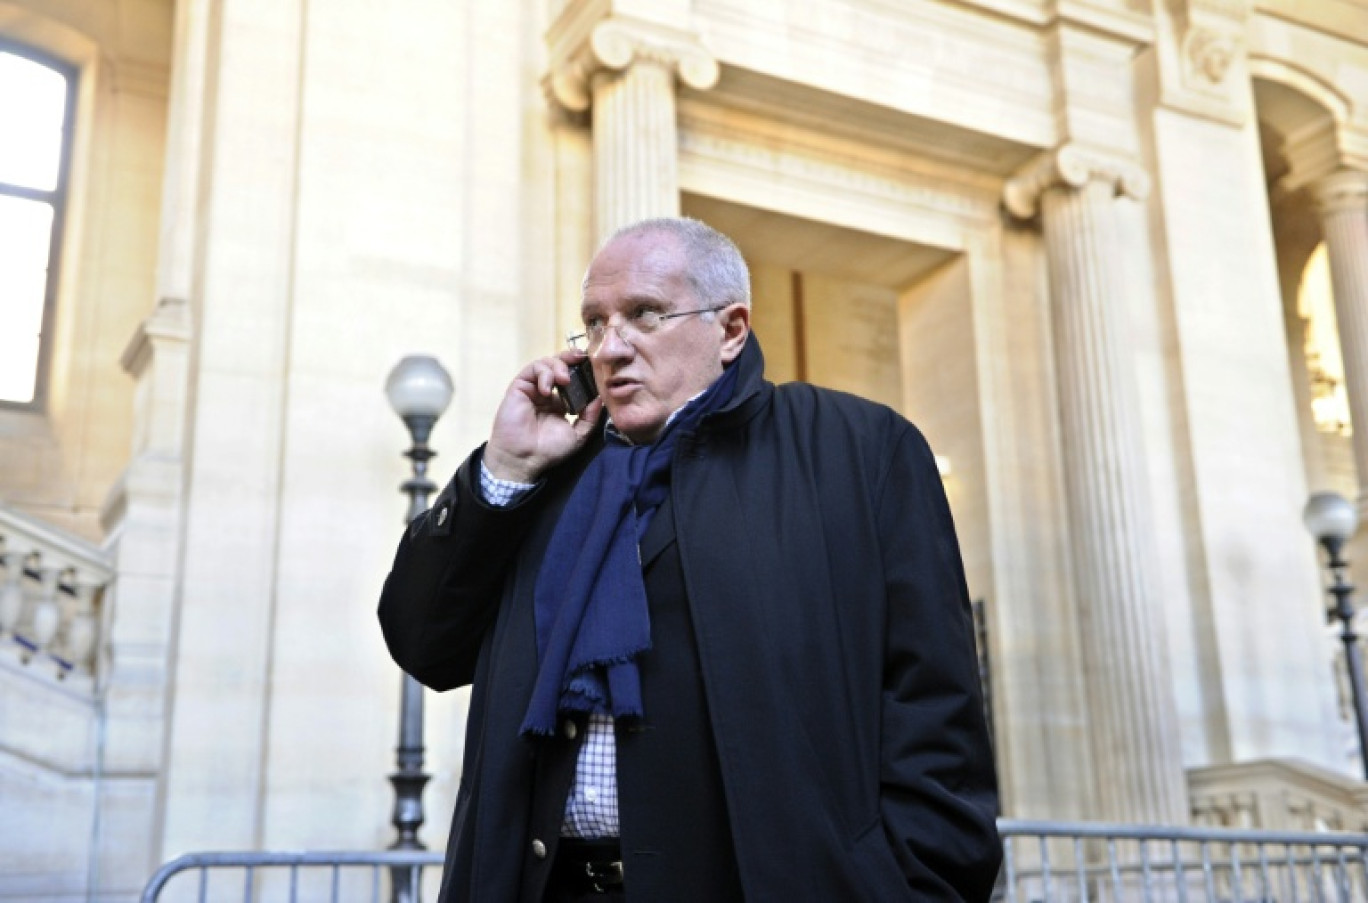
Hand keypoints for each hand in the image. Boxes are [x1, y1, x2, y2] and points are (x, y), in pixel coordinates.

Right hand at [483, 350, 602, 483]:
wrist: (524, 458)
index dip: (581, 370)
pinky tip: (547, 388)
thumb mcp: (578, 435)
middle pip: (558, 366)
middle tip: (581, 358)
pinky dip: (543, 374)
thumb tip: (600, 398)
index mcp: (559, 403)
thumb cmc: (549, 450)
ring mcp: (532, 389)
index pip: (572, 378)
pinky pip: (532, 370)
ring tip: (564, 379)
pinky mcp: (519, 387)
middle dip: (570, 358)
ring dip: (558, 366)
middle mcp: (546, 393)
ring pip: (545, 364)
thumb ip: (590, 417)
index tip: (593, 365)